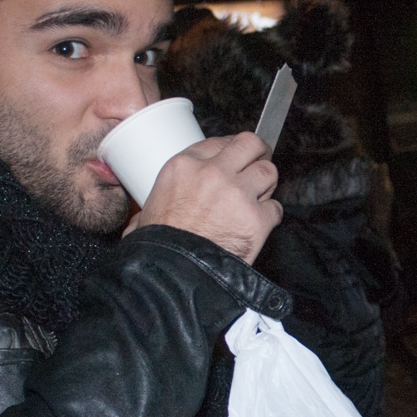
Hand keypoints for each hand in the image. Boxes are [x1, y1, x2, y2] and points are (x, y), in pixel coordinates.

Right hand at [133, 133, 281, 262]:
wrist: (173, 275)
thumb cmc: (160, 247)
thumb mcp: (149, 209)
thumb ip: (160, 200)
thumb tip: (141, 219)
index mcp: (185, 166)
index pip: (219, 142)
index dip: (232, 150)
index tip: (235, 158)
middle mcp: (213, 173)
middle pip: (250, 144)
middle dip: (258, 153)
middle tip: (259, 163)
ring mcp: (238, 194)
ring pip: (268, 171)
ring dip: (266, 185)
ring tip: (258, 198)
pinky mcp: (256, 218)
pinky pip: (275, 208)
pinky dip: (270, 217)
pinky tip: (257, 225)